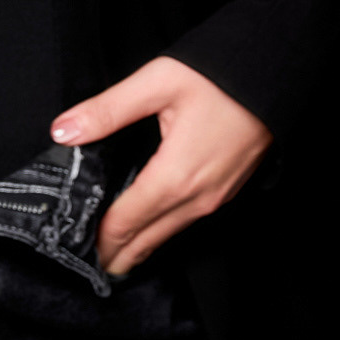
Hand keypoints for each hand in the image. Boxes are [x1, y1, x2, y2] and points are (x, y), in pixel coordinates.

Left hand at [50, 56, 271, 275]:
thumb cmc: (221, 76)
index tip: (70, 249)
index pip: (124, 223)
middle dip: (114, 255)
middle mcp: (197, 198)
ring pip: (168, 236)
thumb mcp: (157, 83)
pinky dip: (160, 232)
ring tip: (108, 256)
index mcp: (174, 177)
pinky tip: (146, 230)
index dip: (97, 240)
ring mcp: (215, 198)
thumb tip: (63, 131)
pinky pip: (185, 223)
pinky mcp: (226, 192)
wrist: (275, 74)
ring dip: (137, 248)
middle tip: (83, 266)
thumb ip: (107, 110)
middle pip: (146, 241)